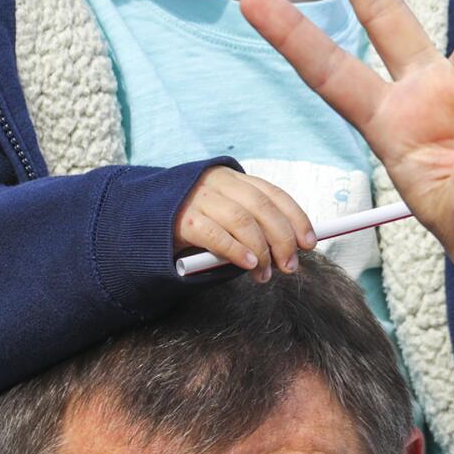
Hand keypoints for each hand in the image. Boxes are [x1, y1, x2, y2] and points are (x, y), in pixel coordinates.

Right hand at [173, 167, 316, 283]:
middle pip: (262, 207)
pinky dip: (237, 250)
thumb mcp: (225, 217)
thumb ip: (252, 224)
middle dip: (282, 239)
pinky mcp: (182, 219)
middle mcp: (218, 183)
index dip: (296, 218)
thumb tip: (290, 248)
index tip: (309, 243)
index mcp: (233, 179)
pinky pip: (216, 235)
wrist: (144, 222)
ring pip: (242, 220)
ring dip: (261, 250)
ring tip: (265, 274)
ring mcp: (198, 198)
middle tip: (290, 266)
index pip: (273, 194)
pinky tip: (248, 264)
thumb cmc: (193, 223)